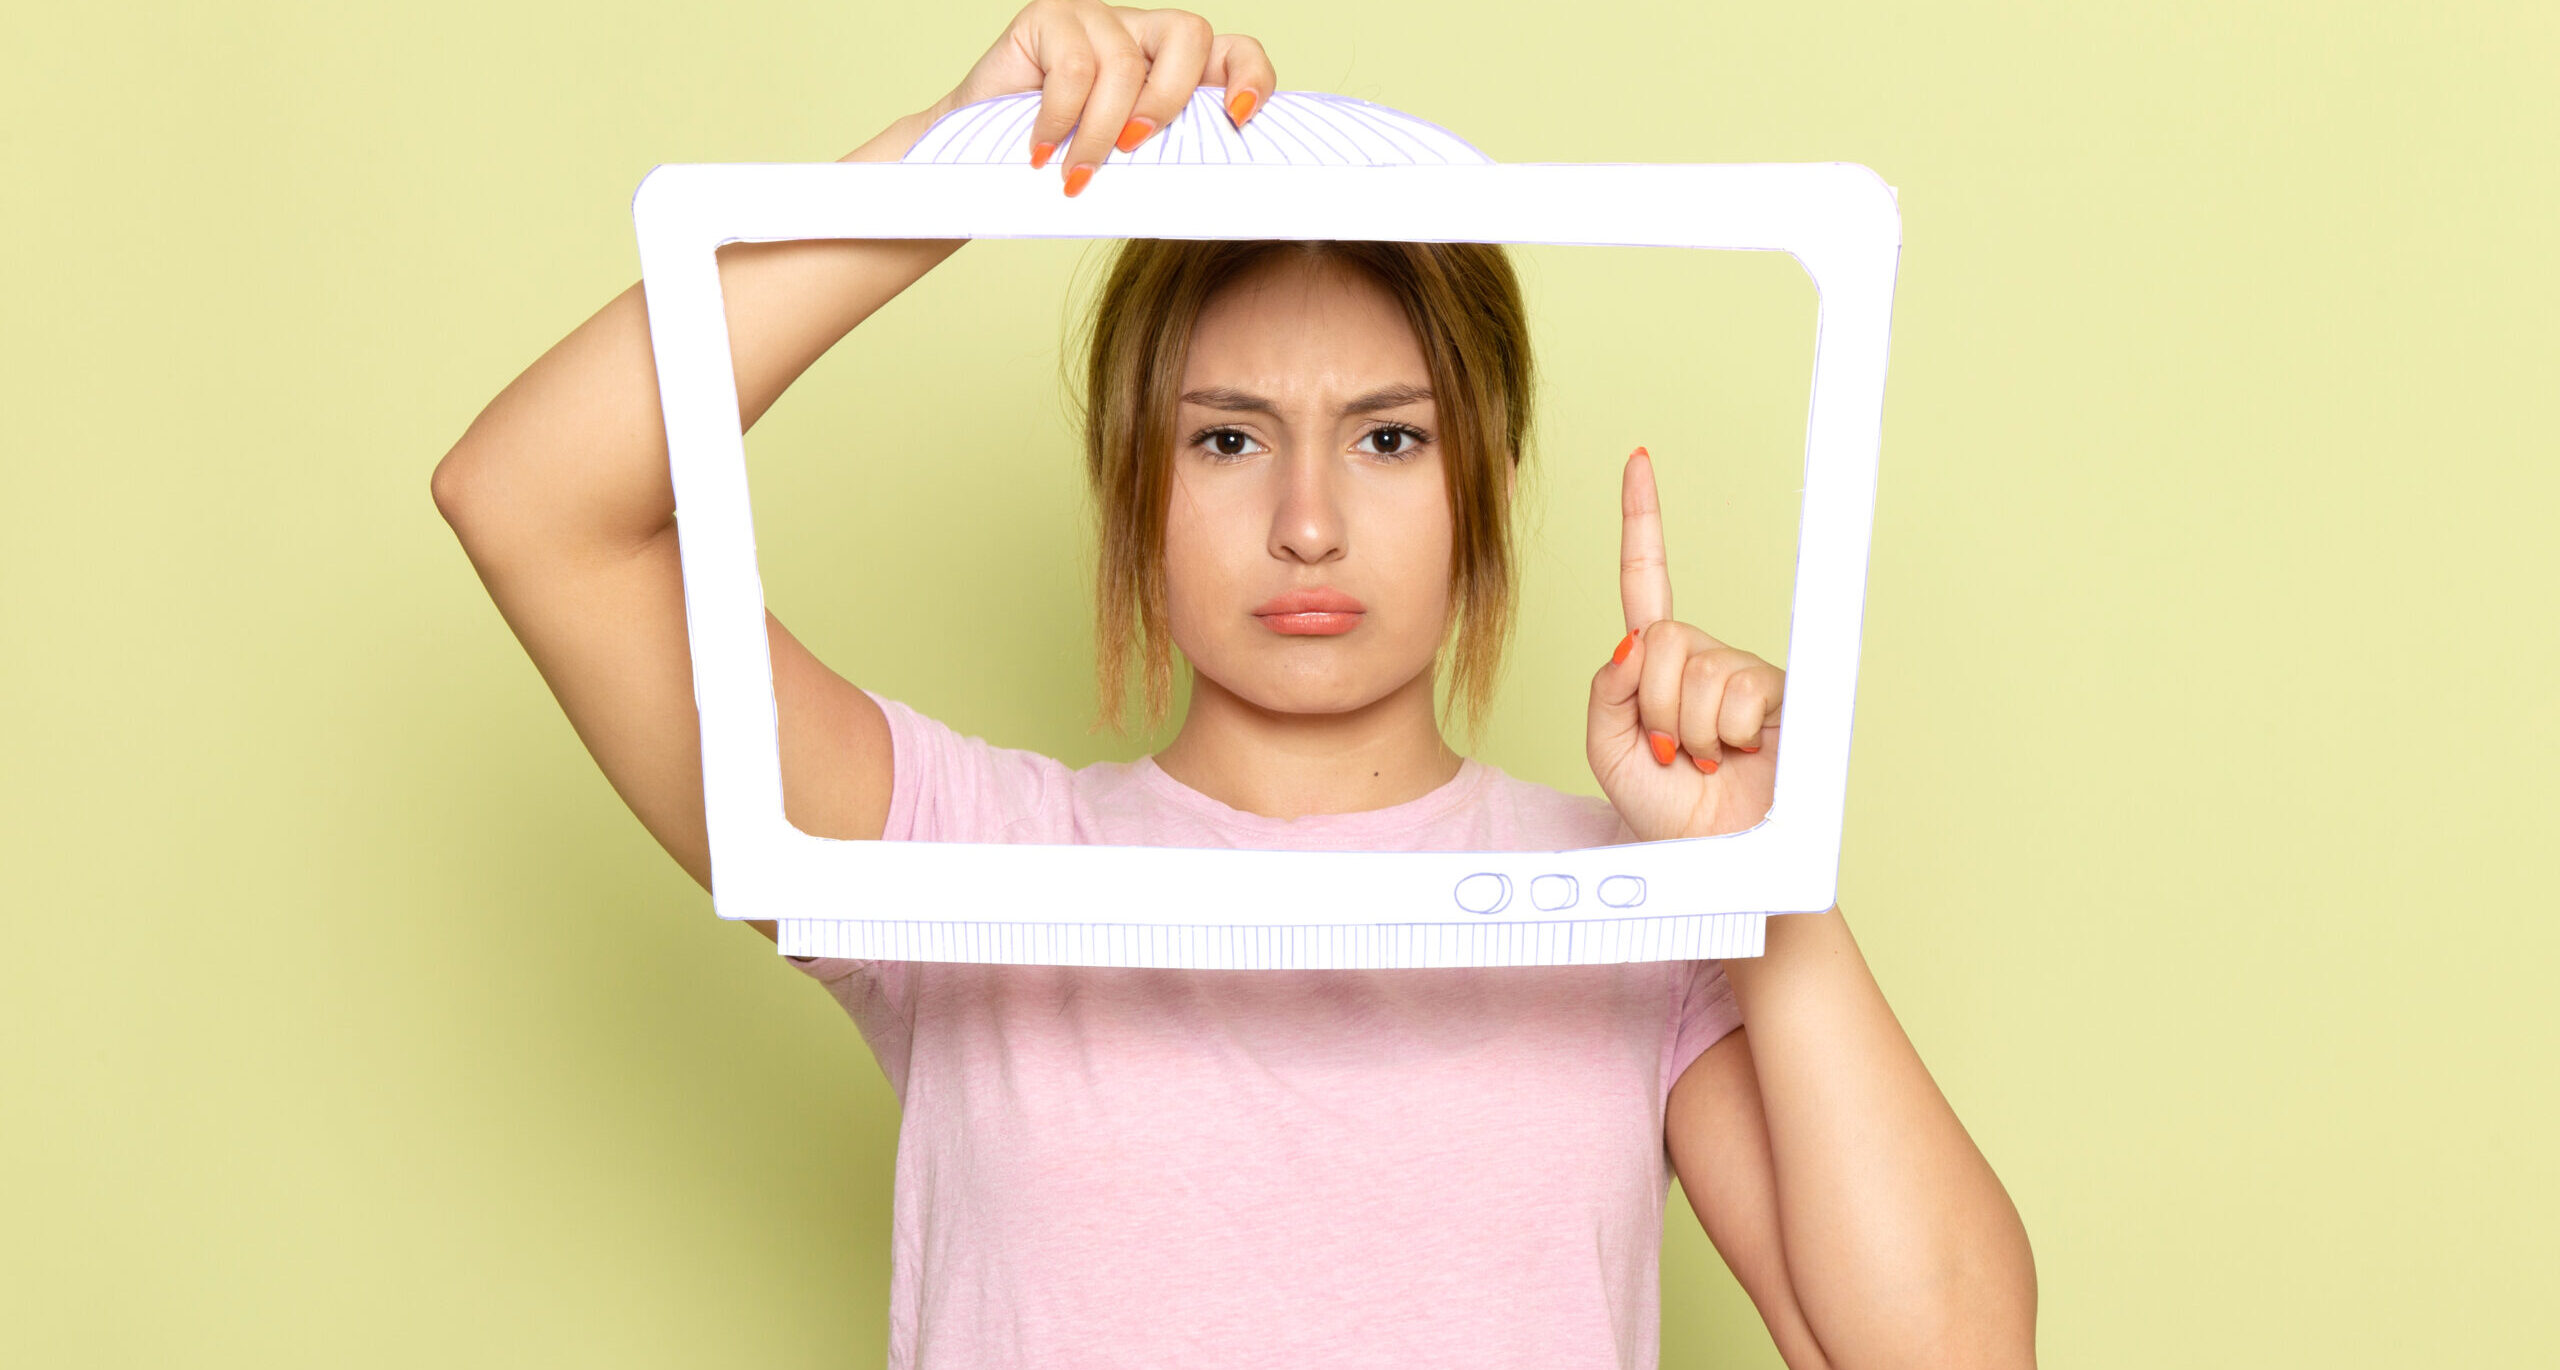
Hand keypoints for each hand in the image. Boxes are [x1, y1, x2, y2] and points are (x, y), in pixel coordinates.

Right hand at [937, 2, 1275, 195]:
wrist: (975, 162)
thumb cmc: (1060, 170)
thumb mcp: (1127, 170)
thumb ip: (1169, 158)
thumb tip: (1217, 186)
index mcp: (1174, 68)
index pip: (1234, 51)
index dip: (1250, 75)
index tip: (1239, 117)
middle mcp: (1141, 32)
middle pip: (1189, 36)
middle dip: (1167, 100)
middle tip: (1133, 149)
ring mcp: (1094, 18)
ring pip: (1125, 64)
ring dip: (1099, 133)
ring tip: (1075, 174)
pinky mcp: (1048, 17)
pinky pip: (1073, 68)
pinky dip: (1060, 121)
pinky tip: (1041, 151)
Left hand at [1587, 448, 1785, 842]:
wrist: (1713, 857)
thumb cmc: (1664, 809)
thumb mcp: (1607, 749)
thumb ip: (1606, 690)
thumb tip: (1632, 640)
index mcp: (1655, 662)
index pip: (1647, 581)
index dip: (1643, 520)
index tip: (1640, 460)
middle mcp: (1700, 656)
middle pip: (1660, 638)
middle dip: (1654, 703)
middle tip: (1672, 749)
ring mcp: (1739, 672)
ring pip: (1694, 669)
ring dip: (1691, 728)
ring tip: (1705, 759)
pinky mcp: (1777, 692)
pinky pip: (1735, 692)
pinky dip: (1726, 733)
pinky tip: (1738, 754)